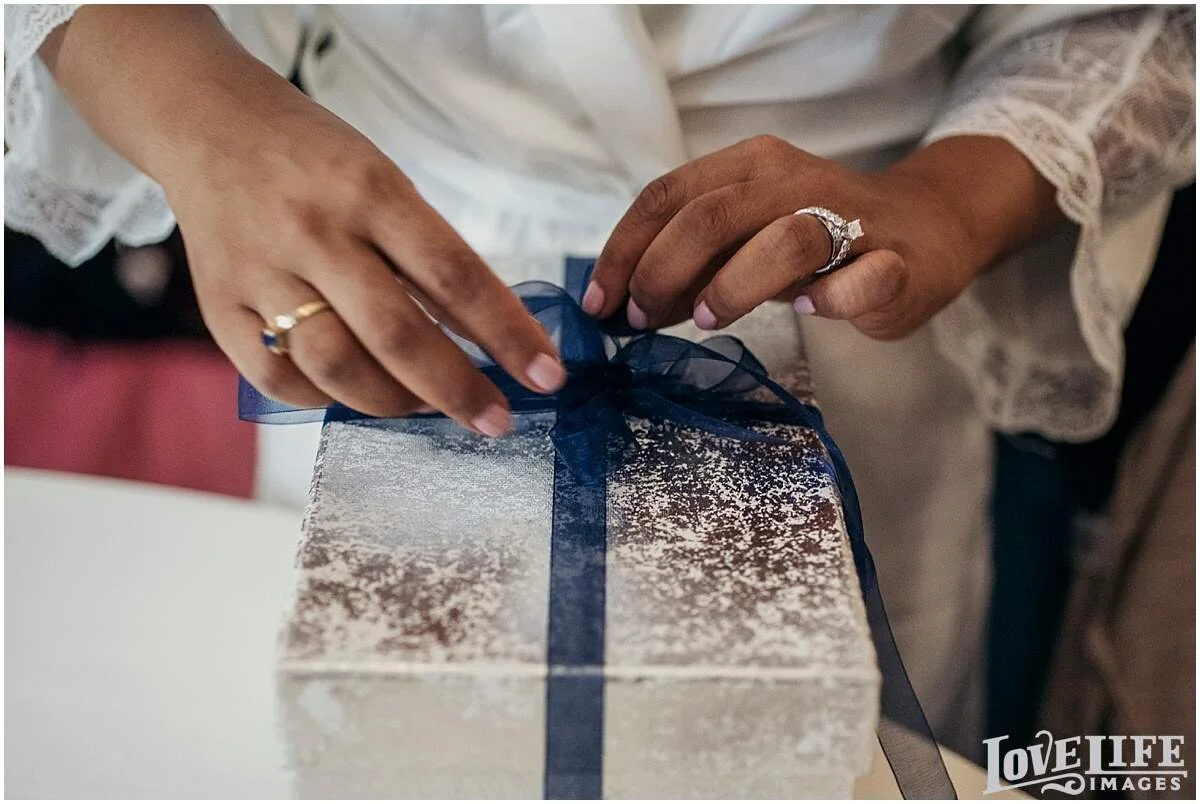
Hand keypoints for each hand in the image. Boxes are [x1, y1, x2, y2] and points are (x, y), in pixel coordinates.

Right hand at [44, 6, 566, 436]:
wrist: (204, 121)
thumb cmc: (312, 156)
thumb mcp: (383, 180)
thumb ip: (427, 256)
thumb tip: (489, 338)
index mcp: (368, 189)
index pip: (455, 274)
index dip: (508, 333)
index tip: (547, 375)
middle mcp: (312, 230)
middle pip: (396, 332)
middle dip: (458, 389)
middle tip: (496, 420)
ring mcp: (259, 270)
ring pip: (335, 365)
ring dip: (393, 402)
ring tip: (425, 408)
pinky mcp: (216, 302)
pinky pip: (274, 377)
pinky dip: (321, 400)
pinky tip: (351, 396)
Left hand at [586, 135, 1051, 339]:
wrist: (925, 229)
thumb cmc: (816, 238)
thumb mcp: (743, 239)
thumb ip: (690, 266)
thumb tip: (624, 306)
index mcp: (748, 166)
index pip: (667, 196)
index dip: (624, 251)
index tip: (599, 302)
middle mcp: (793, 180)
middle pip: (710, 217)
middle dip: (661, 273)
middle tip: (642, 320)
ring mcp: (850, 219)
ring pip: (782, 241)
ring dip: (733, 286)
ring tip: (709, 320)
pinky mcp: (895, 262)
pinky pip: (857, 282)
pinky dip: (828, 302)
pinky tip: (810, 313)